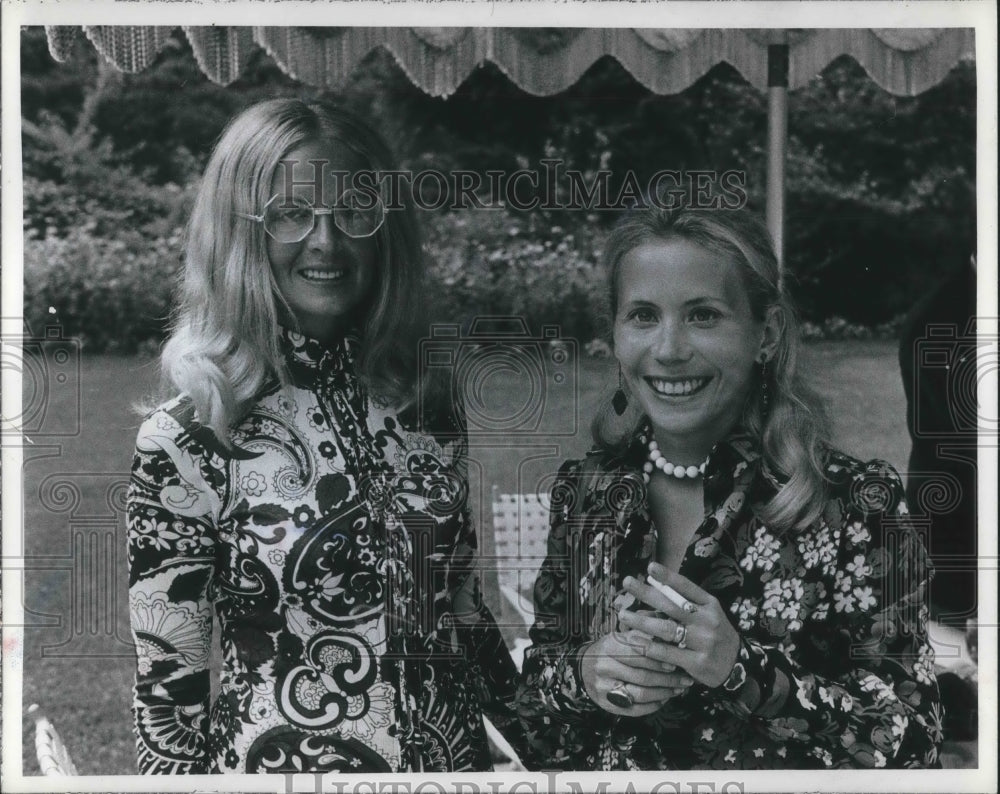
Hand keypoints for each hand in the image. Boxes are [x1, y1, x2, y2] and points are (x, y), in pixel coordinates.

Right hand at [579, 630, 694, 716]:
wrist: (583, 669)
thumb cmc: (609, 650)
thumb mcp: (620, 637)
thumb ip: (641, 636)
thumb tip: (670, 635)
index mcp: (610, 646)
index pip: (640, 654)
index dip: (660, 659)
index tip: (677, 663)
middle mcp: (605, 667)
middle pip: (643, 676)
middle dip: (668, 679)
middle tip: (686, 679)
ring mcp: (605, 687)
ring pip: (641, 694)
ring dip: (664, 693)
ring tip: (679, 689)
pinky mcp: (607, 704)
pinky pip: (635, 709)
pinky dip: (653, 705)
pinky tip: (664, 699)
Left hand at [618, 563, 740, 688]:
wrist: (738, 665)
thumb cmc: (714, 634)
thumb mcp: (706, 614)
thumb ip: (683, 605)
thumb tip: (650, 594)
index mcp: (710, 605)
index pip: (687, 587)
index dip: (668, 577)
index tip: (650, 567)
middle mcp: (707, 621)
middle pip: (672, 605)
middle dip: (647, 593)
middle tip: (627, 583)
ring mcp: (703, 642)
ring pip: (667, 629)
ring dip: (642, 621)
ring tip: (623, 614)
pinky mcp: (698, 663)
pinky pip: (669, 653)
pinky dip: (650, 647)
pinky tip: (635, 642)